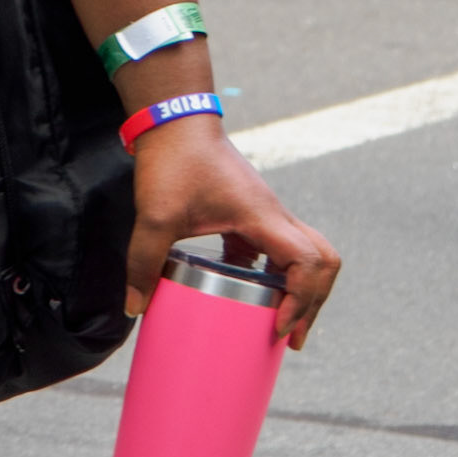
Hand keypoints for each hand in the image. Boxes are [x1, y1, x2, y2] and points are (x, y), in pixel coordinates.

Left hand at [128, 118, 339, 346]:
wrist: (174, 119)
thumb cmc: (173, 159)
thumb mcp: (155, 215)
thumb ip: (143, 261)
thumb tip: (134, 307)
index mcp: (262, 216)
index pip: (309, 261)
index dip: (303, 299)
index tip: (278, 326)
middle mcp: (273, 214)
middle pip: (323, 260)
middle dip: (313, 302)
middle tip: (290, 337)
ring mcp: (264, 213)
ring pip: (304, 254)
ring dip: (298, 289)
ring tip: (277, 323)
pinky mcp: (249, 213)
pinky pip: (276, 249)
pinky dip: (273, 276)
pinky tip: (246, 296)